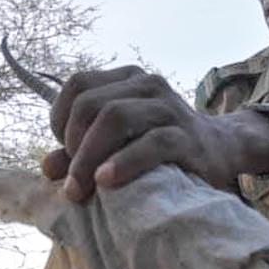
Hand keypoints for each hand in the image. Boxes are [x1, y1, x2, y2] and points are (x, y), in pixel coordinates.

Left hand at [41, 66, 254, 200]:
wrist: (221, 151)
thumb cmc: (161, 148)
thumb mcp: (118, 144)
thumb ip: (82, 151)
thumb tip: (47, 168)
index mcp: (127, 79)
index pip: (77, 85)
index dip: (60, 119)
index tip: (64, 154)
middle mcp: (147, 84)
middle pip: (90, 104)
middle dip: (72, 146)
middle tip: (71, 183)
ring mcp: (169, 107)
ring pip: (115, 118)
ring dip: (89, 156)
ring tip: (82, 189)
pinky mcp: (187, 136)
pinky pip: (152, 143)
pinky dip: (124, 162)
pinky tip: (107, 181)